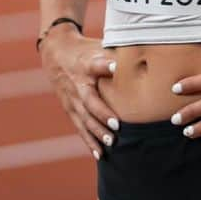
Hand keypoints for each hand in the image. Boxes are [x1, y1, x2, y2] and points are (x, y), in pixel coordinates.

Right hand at [38, 26, 118, 159]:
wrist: (55, 52)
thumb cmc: (85, 49)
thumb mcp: (98, 45)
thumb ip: (118, 52)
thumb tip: (145, 55)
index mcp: (86, 64)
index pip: (95, 64)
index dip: (105, 65)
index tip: (115, 66)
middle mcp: (78, 83)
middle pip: (89, 100)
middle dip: (102, 114)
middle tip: (117, 126)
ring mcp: (72, 99)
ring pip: (84, 118)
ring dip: (97, 132)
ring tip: (111, 142)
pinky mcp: (70, 109)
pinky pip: (80, 127)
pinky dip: (89, 141)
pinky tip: (100, 154)